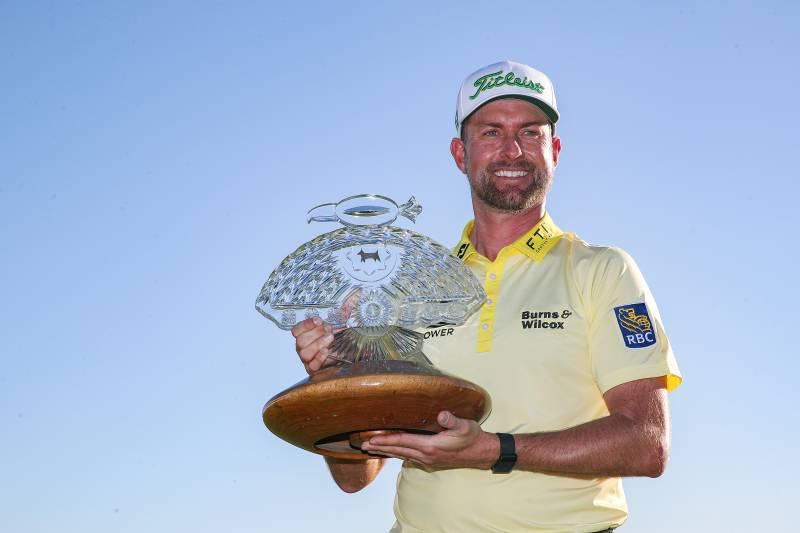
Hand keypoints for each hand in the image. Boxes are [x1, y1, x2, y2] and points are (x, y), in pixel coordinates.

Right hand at [291, 317, 333, 373]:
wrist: (344, 358)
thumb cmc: (335, 344)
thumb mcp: (333, 331)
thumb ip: (331, 324)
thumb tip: (337, 317)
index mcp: (304, 337)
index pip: (297, 330)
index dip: (306, 324)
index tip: (318, 321)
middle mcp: (303, 348)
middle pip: (301, 341)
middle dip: (315, 333)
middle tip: (328, 329)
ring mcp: (307, 360)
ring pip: (305, 353)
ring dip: (318, 344)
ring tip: (330, 338)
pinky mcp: (313, 370)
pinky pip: (312, 365)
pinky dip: (319, 357)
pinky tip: (326, 351)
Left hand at [361, 411, 498, 469]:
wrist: (479, 453)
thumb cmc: (471, 437)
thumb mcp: (464, 426)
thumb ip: (452, 420)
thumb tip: (441, 414)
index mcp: (430, 446)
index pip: (403, 442)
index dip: (386, 440)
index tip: (372, 439)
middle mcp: (426, 456)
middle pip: (398, 450)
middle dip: (380, 447)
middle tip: (363, 445)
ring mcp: (427, 460)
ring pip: (401, 455)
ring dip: (386, 451)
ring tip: (371, 449)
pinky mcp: (429, 461)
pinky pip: (408, 457)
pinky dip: (397, 453)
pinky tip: (391, 451)